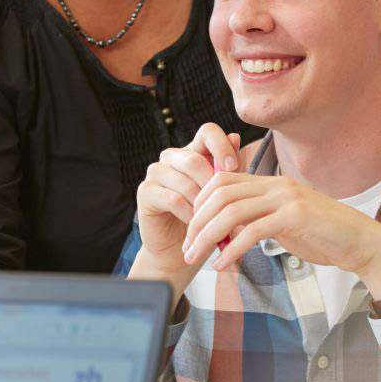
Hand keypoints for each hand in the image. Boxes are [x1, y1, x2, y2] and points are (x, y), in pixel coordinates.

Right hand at [133, 122, 242, 279]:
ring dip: (202, 204)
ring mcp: (156, 173)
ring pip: (184, 181)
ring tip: (212, 220)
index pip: (207, 132)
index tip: (233, 167)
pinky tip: (196, 225)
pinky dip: (188, 214)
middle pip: (194, 159)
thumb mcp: (225, 193)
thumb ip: (229, 168)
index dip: (221, 145)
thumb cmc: (208, 219)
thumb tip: (235, 137)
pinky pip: (173, 199)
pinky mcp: (145, 191)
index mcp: (194, 151)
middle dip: (212, 185)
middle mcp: (172, 158)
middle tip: (223, 205)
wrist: (183, 249)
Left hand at [183, 173, 380, 295]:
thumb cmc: (324, 236)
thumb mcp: (284, 224)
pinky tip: (222, 265)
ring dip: (207, 236)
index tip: (190, 228)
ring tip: (195, 258)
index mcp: (272, 183)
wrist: (363, 244)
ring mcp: (286, 199)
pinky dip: (231, 250)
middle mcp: (276, 185)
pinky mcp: (295, 217)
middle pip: (220, 194)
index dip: (199, 201)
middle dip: (197, 221)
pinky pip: (252, 231)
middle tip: (186, 247)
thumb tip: (226, 235)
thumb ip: (257, 221)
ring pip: (231, 212)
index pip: (222, 180)